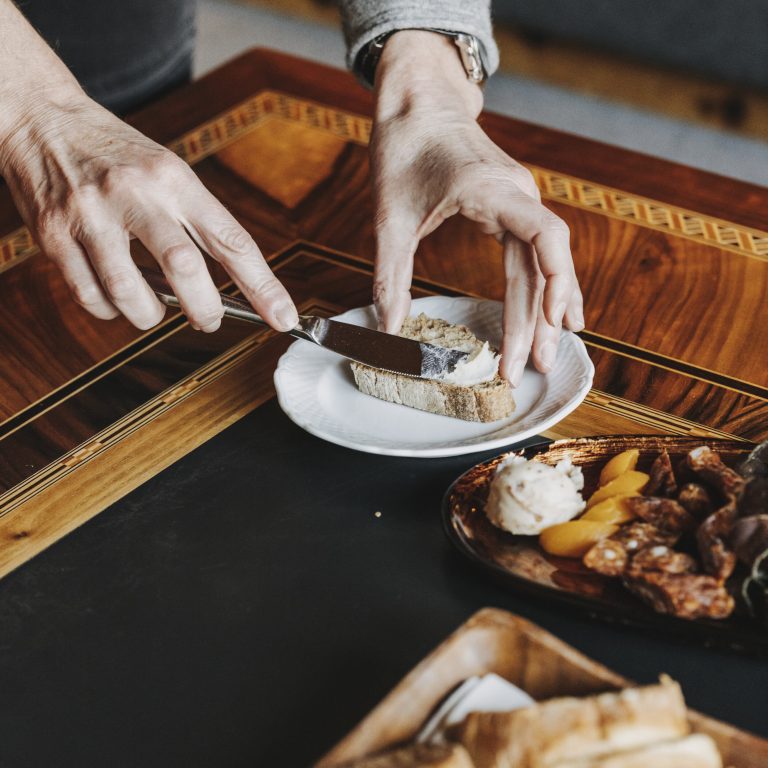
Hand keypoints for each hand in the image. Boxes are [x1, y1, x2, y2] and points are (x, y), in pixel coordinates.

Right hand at [0, 91, 297, 331]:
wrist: (41, 118)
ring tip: (151, 310)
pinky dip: (109, 310)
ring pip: (130, 292)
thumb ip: (197, 223)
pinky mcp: (53, 233)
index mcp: (175, 179)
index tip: (284, 317)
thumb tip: (231, 287)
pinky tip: (114, 298)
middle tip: (207, 320)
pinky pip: (90, 295)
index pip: (231, 240)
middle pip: (184, 268)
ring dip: (148, 316)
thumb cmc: (116, 155)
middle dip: (204, 308)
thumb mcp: (168, 172)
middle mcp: (135, 193)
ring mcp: (90, 213)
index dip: (263, 286)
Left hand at [371, 31, 583, 385]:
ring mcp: (519, 201)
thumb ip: (390, 273)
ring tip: (543, 355)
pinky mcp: (512, 208)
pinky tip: (551, 316)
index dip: (554, 282)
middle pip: (545, 263)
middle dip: (539, 319)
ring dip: (546, 309)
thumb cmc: (404, 151)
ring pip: (545, 262)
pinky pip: (536, 252)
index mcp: (491, 191)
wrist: (419, 105)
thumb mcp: (389, 215)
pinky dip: (544, 287)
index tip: (552, 324)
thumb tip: (388, 327)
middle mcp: (516, 195)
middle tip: (531, 367)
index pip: (544, 236)